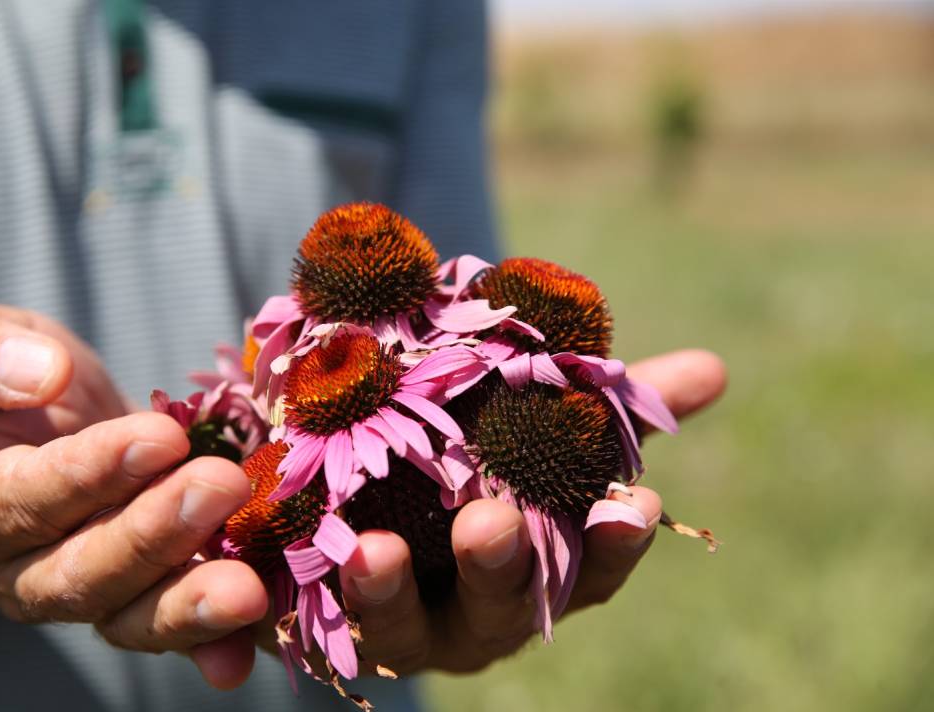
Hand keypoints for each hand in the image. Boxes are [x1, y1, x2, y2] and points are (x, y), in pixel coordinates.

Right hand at [0, 303, 266, 688]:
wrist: (33, 431)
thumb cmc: (6, 388)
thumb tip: (42, 373)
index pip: (27, 499)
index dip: (92, 473)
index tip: (160, 436)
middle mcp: (22, 569)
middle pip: (84, 570)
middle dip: (156, 534)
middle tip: (222, 486)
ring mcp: (85, 596)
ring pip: (129, 616)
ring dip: (189, 604)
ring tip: (246, 588)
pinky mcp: (140, 603)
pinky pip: (173, 635)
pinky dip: (211, 645)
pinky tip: (245, 650)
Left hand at [335, 349, 726, 673]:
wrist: (364, 482)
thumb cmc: (473, 461)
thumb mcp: (533, 424)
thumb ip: (606, 406)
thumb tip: (713, 369)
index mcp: (538, 569)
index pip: (591, 567)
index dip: (615, 543)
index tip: (635, 503)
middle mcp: (476, 610)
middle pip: (498, 605)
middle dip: (499, 568)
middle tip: (492, 522)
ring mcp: (400, 624)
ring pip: (397, 627)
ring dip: (387, 591)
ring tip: (375, 550)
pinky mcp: (322, 618)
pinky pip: (308, 616)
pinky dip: (298, 593)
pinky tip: (285, 556)